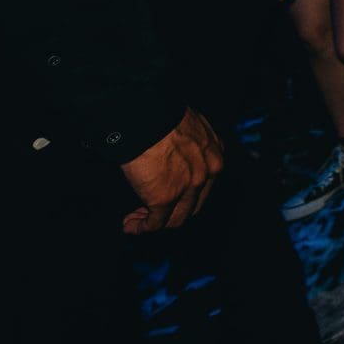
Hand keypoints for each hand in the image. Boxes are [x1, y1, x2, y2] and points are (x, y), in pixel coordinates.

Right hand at [119, 107, 224, 234]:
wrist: (146, 117)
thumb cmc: (159, 116)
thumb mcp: (188, 126)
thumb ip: (189, 143)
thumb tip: (174, 151)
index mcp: (214, 153)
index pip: (205, 184)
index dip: (186, 194)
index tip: (171, 196)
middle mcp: (207, 172)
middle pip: (193, 205)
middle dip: (173, 211)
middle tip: (152, 211)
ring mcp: (188, 187)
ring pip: (176, 218)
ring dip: (156, 223)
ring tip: (137, 220)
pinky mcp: (165, 198)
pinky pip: (155, 223)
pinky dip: (141, 227)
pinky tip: (129, 225)